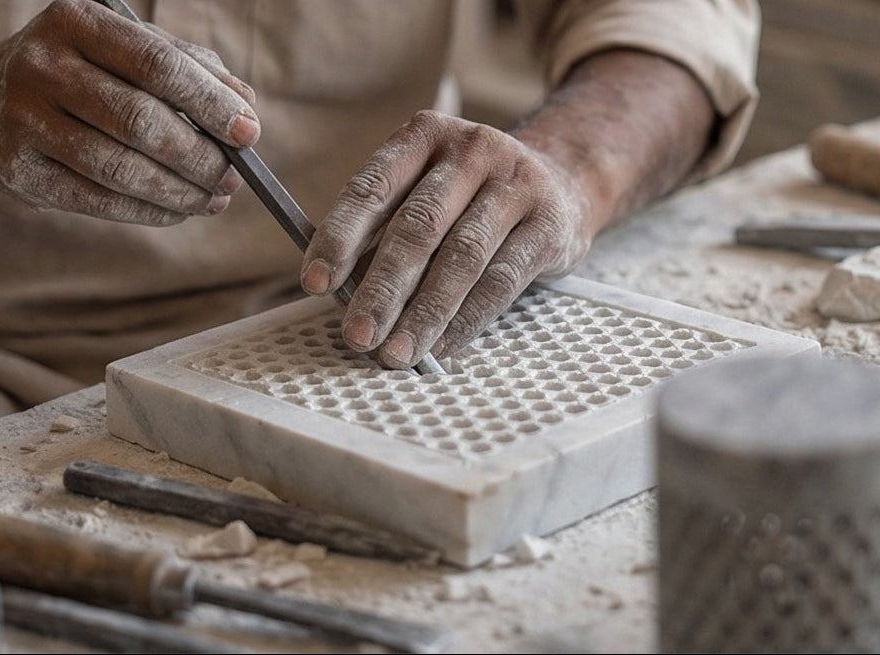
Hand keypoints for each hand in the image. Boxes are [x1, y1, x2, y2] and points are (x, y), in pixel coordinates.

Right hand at [0, 0, 257, 225]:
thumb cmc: (83, 70)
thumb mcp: (126, 49)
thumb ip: (189, 67)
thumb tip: (245, 105)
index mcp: (77, 23)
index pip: (156, 64)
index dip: (209, 102)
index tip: (248, 132)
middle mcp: (43, 66)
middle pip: (139, 120)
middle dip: (199, 155)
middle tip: (234, 176)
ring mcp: (23, 120)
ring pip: (119, 168)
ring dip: (180, 191)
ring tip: (216, 197)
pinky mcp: (19, 171)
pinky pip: (99, 200)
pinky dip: (150, 210)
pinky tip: (180, 209)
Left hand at [301, 110, 592, 368]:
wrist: (564, 178)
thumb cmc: (473, 194)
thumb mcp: (430, 185)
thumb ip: (388, 223)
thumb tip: (339, 290)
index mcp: (426, 134)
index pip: (373, 187)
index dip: (340, 237)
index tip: (314, 285)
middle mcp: (473, 150)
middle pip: (418, 227)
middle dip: (382, 288)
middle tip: (357, 336)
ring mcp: (517, 184)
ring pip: (461, 258)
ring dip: (424, 314)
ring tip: (396, 353)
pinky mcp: (550, 223)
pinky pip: (502, 280)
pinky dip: (467, 320)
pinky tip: (441, 347)